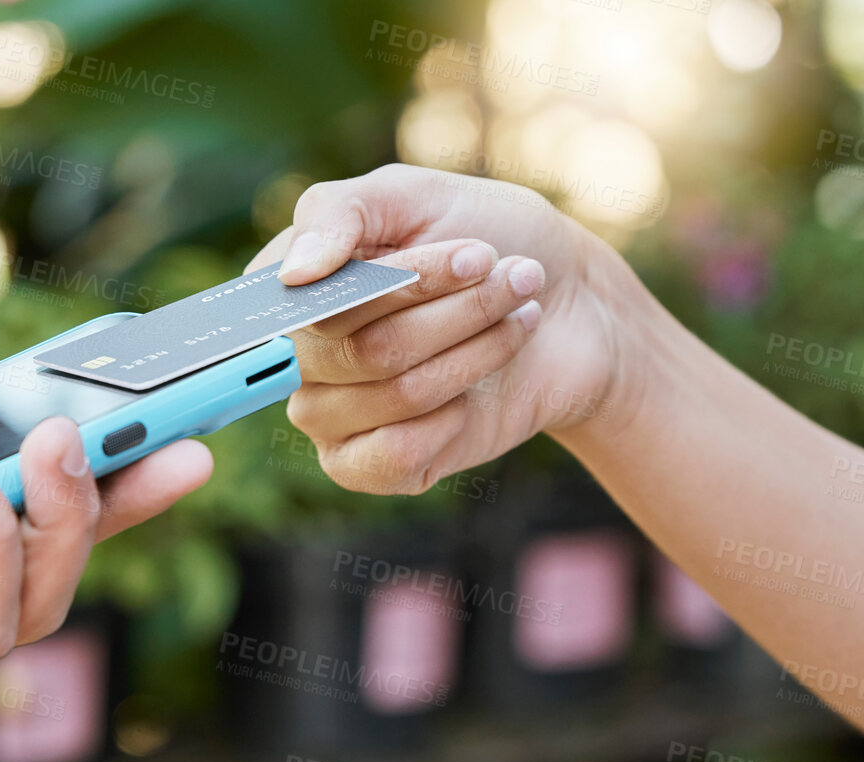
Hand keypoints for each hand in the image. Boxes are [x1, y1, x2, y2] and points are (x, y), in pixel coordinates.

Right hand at [248, 164, 654, 492]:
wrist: (573, 306)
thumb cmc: (486, 237)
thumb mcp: (413, 196)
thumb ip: (335, 214)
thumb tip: (290, 276)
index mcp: (293, 289)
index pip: (307, 303)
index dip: (393, 284)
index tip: (475, 255)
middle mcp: (299, 357)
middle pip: (358, 349)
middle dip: (455, 310)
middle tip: (518, 276)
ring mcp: (332, 414)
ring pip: (393, 393)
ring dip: (475, 351)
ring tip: (521, 315)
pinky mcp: (372, 464)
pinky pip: (392, 455)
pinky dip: (452, 417)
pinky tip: (479, 391)